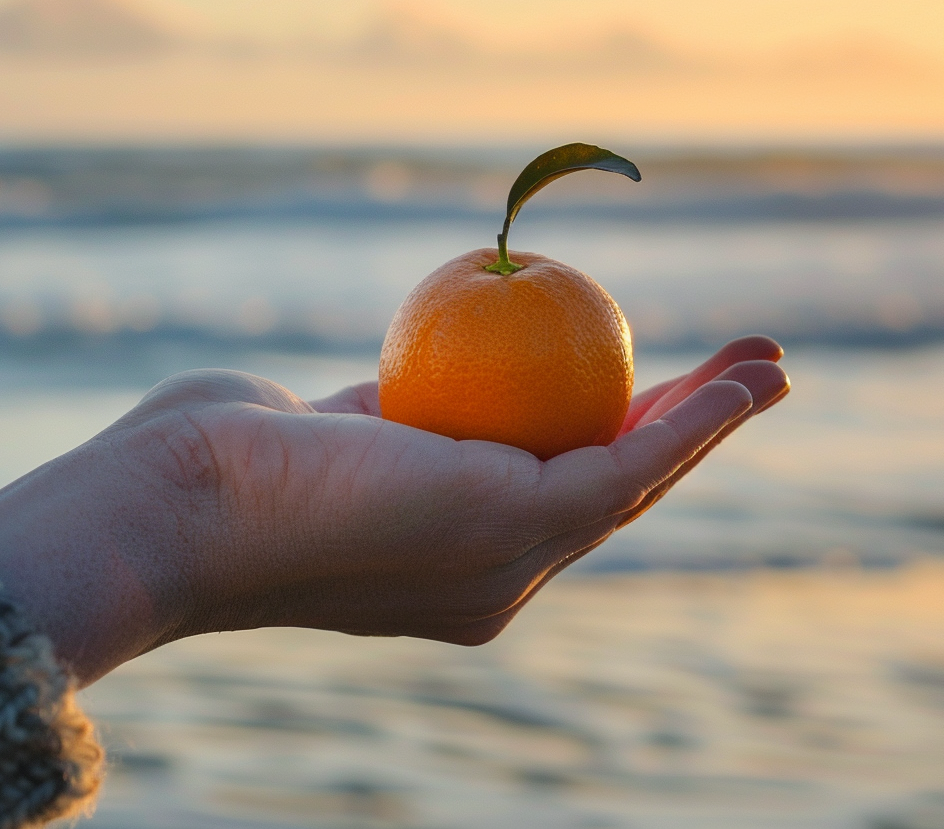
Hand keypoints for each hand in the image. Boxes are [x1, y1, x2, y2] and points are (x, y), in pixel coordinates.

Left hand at [0, 336, 787, 684]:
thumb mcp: (330, 429)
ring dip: (712, 422)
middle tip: (743, 380)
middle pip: (614, 490)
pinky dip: (692, 419)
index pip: (550, 490)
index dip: (616, 441)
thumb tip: (410, 391)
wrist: (174, 509)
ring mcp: (509, 561)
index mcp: (449, 557)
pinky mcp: (516, 526)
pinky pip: (626, 463)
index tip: (649, 389)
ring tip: (769, 368)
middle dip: (685, 435)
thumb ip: (388, 420)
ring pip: (638, 481)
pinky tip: (737, 380)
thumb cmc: (222, 464)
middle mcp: (492, 575)